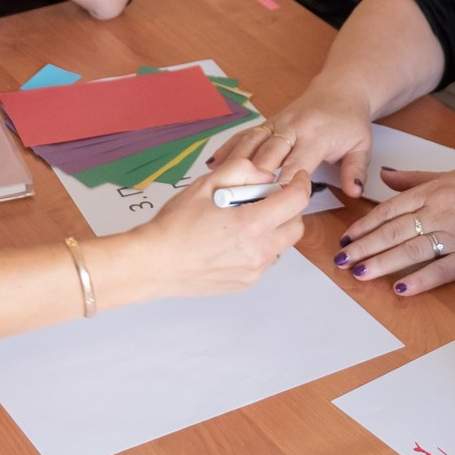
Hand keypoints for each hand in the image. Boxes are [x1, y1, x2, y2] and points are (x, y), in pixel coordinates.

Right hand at [109, 156, 311, 299]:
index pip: (296, 201)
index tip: (296, 177)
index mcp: (251, 224)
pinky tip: (235, 240)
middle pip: (296, 226)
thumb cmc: (174, 225)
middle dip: (290, 209)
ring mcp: (253, 271)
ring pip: (282, 245)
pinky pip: (265, 261)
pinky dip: (260, 247)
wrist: (153, 263)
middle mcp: (258, 251)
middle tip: (269, 199)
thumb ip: (240, 171)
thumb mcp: (205, 185)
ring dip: (275, 229)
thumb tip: (264, 172)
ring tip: (247, 220)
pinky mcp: (245, 283)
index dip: (300, 183)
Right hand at [216, 82, 373, 197]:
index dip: (283, 184)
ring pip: (251, 143)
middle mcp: (293, 127)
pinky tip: (214, 165)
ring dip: (236, 163)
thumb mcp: (362, 145)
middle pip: (268, 154)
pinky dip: (230, 148)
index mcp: (316, 135)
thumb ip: (356, 169)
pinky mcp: (268, 123)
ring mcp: (277, 123)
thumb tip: (353, 191)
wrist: (340, 89)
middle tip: (239, 200)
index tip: (271, 203)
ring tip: (218, 185)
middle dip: (254, 177)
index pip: (297, 163)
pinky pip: (246, 135)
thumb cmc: (349, 120)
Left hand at [332, 167, 454, 295]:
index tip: (346, 237)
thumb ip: (416, 179)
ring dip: (383, 264)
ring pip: (412, 251)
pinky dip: (421, 281)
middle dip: (365, 247)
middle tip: (342, 260)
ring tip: (360, 274)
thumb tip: (384, 176)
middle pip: (395, 231)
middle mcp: (443, 212)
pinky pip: (441, 271)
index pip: (391, 209)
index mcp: (436, 191)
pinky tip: (401, 289)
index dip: (365, 225)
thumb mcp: (454, 175)